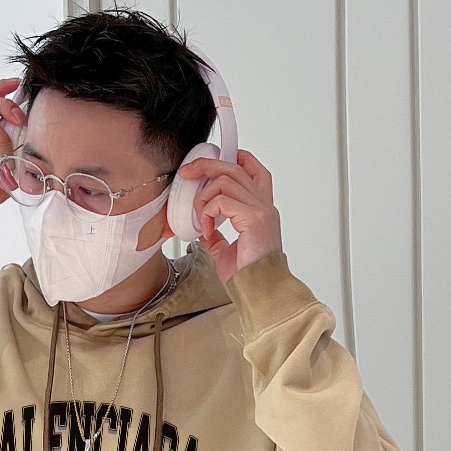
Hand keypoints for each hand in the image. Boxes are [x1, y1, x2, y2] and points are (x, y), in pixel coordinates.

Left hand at [178, 149, 282, 283]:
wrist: (260, 292)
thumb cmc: (248, 276)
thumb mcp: (226, 253)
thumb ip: (216, 238)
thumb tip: (203, 230)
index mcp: (261, 209)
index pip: (254, 170)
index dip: (235, 158)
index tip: (210, 164)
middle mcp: (264, 205)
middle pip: (235, 167)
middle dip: (206, 165)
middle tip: (186, 173)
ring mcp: (261, 210)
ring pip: (226, 180)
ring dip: (204, 197)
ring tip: (200, 219)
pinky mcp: (254, 218)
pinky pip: (222, 201)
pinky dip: (207, 212)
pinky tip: (206, 229)